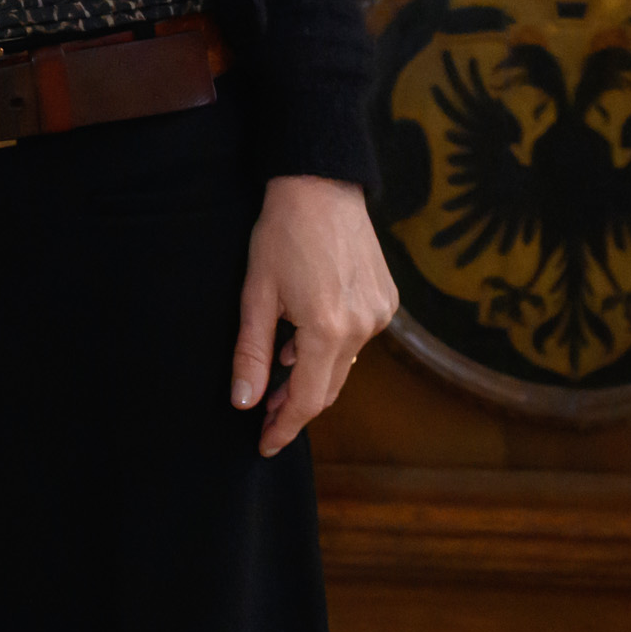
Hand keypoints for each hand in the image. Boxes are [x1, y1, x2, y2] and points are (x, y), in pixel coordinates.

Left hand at [233, 174, 395, 455]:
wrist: (321, 187)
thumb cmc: (280, 235)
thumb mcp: (255, 294)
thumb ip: (250, 351)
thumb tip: (243, 402)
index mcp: (327, 329)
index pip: (306, 399)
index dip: (283, 426)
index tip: (264, 444)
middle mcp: (362, 328)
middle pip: (328, 388)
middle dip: (294, 407)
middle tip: (263, 419)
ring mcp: (380, 315)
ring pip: (342, 364)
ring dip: (310, 376)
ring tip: (275, 377)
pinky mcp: (387, 301)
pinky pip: (355, 340)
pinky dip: (328, 349)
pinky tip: (301, 342)